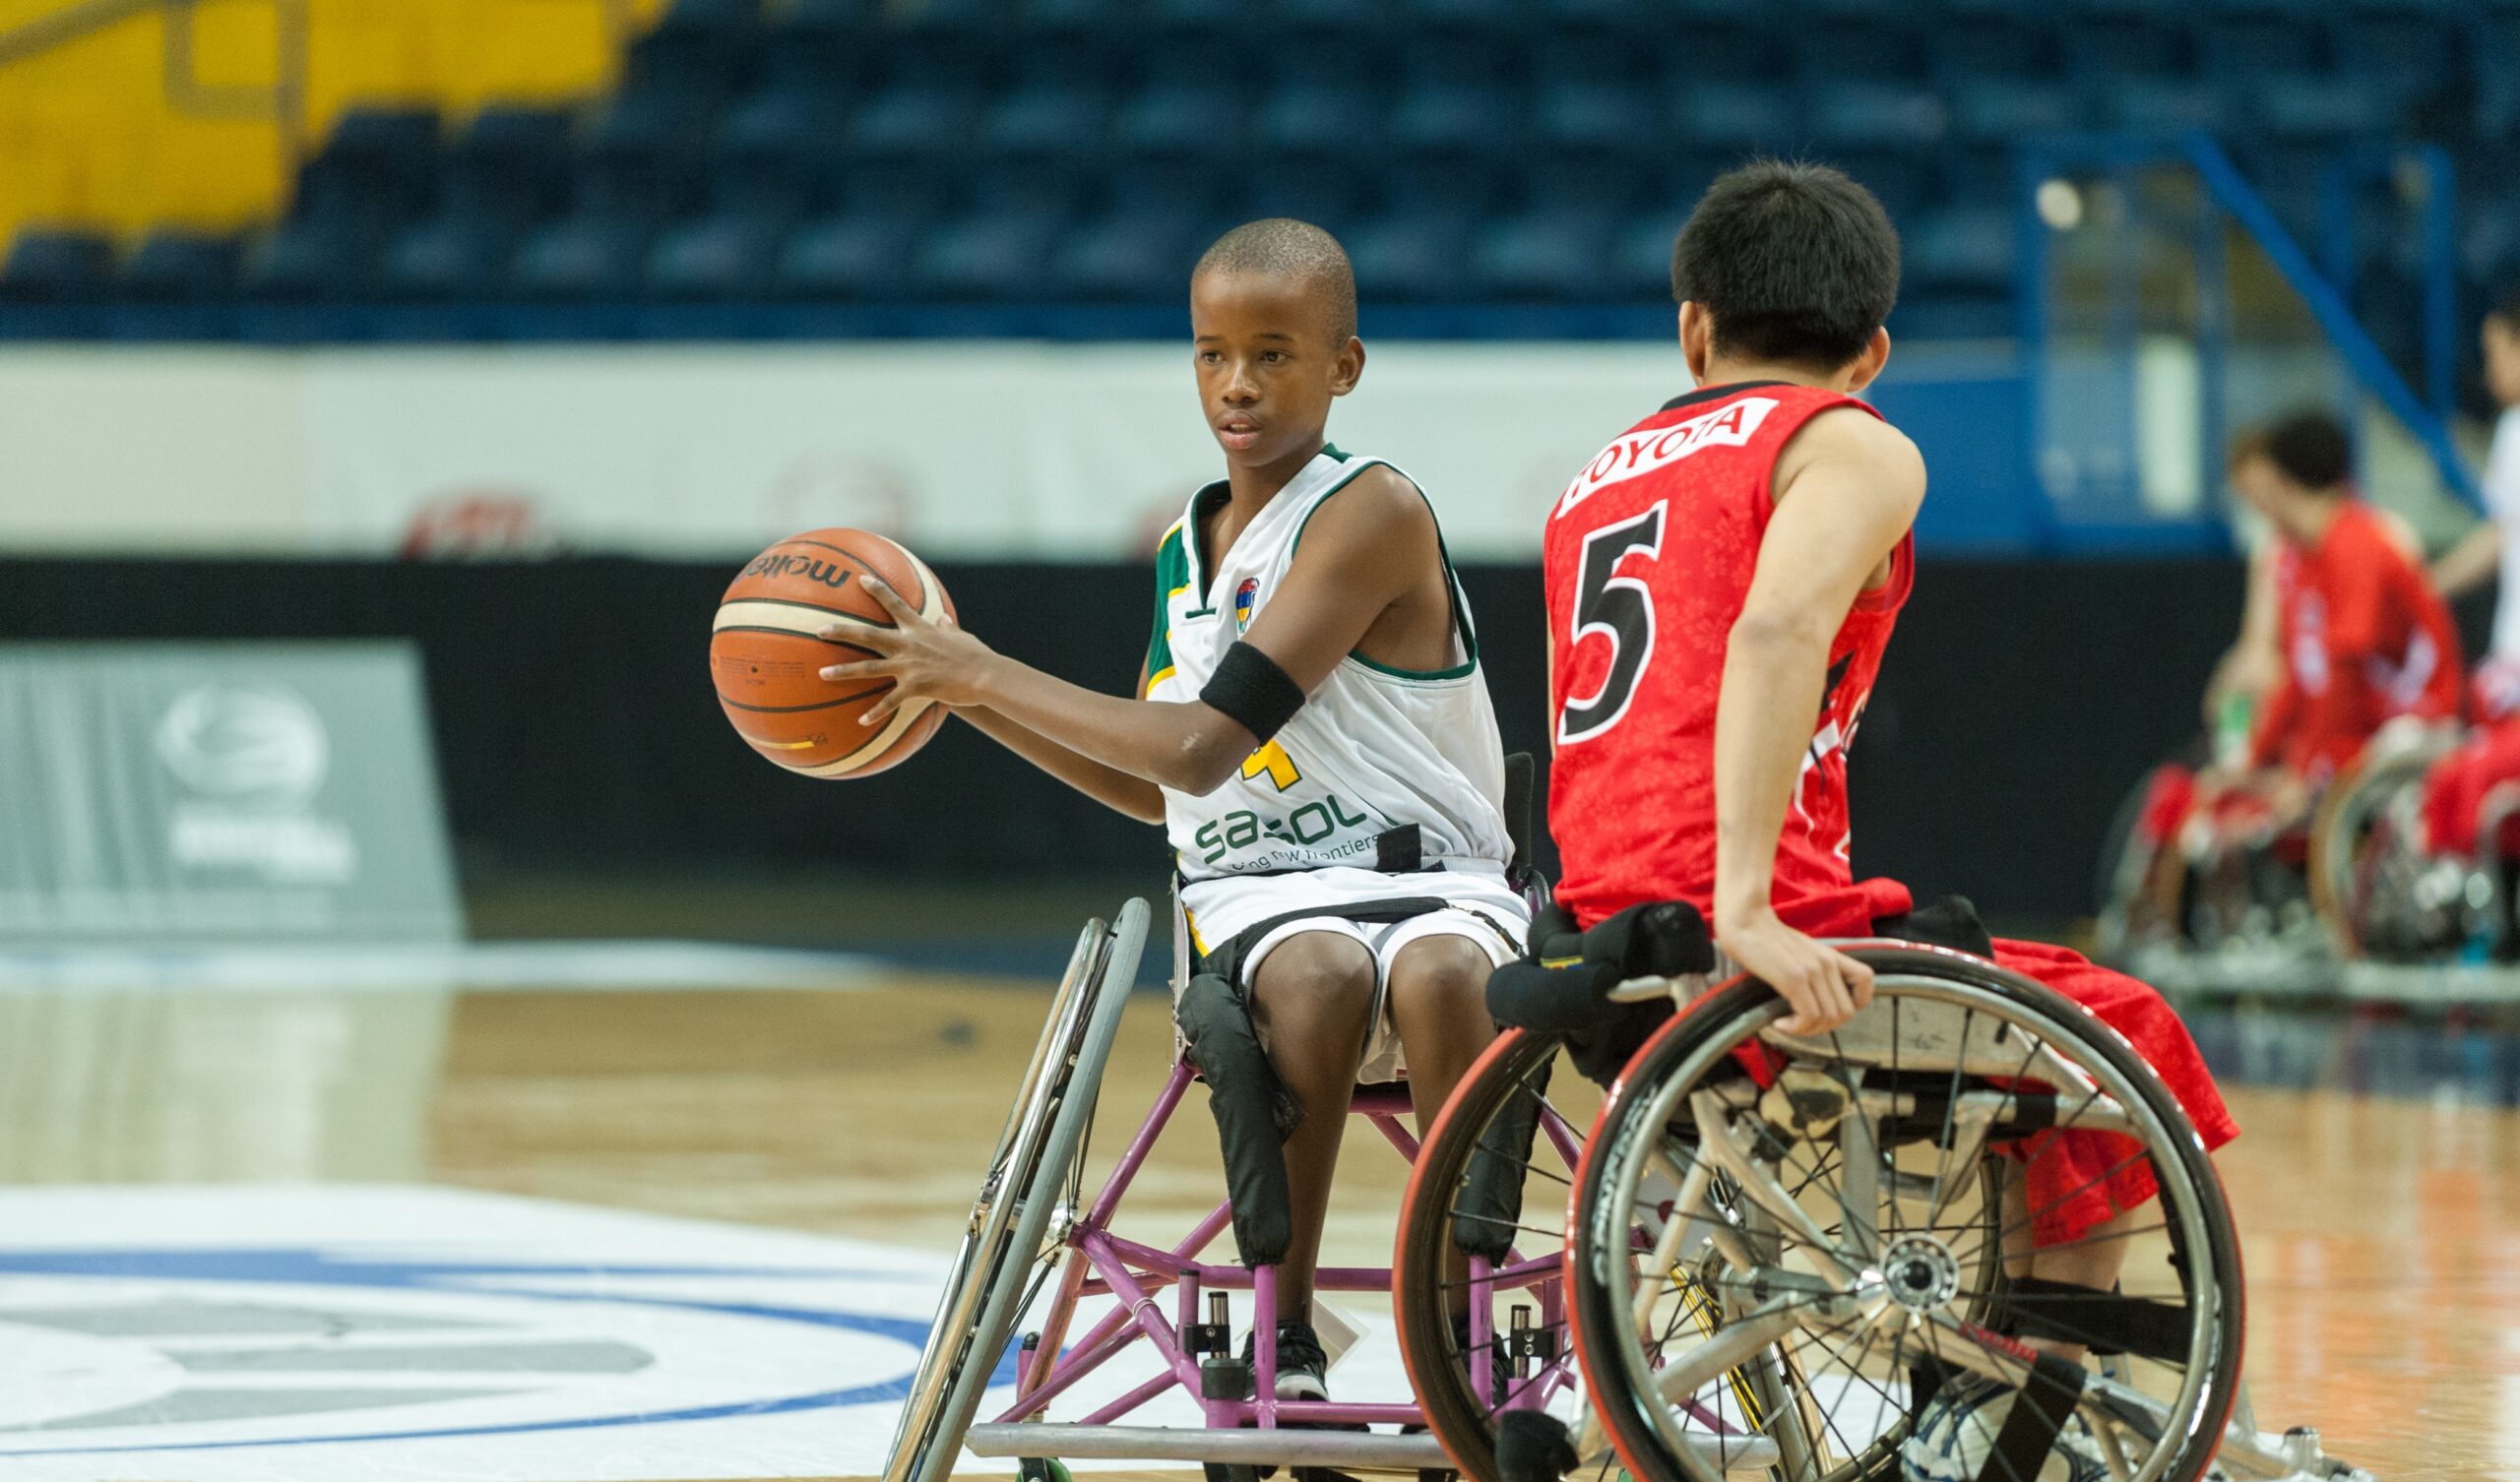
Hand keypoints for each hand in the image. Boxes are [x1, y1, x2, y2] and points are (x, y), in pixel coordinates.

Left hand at [817, 576, 994, 721]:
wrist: (986, 675)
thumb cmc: (977, 656)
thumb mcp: (962, 637)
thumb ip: (948, 628)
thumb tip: (943, 620)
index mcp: (919, 629)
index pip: (895, 604)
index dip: (877, 590)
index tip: (860, 579)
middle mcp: (909, 644)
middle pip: (868, 635)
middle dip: (842, 631)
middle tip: (819, 629)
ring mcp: (909, 666)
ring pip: (869, 668)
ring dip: (844, 671)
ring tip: (822, 674)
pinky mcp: (915, 686)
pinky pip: (889, 701)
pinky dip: (876, 711)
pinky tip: (861, 720)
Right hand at [1716, 905, 1873, 1035]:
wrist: (1745, 922)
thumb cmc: (1764, 939)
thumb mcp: (1800, 952)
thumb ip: (1813, 970)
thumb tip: (1814, 1000)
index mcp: (1830, 956)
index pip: (1866, 979)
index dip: (1856, 1001)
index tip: (1829, 1008)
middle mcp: (1827, 963)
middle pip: (1846, 1012)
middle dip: (1824, 1027)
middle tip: (1800, 1024)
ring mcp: (1813, 971)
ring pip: (1828, 1018)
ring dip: (1808, 1030)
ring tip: (1788, 1024)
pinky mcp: (1794, 978)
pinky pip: (1809, 1016)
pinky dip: (1796, 1028)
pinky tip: (1780, 1023)